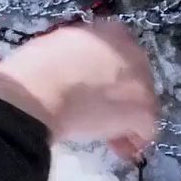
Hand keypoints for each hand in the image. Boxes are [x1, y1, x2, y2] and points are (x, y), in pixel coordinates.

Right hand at [0, 21, 157, 159]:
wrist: (34, 95)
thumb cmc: (33, 70)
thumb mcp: (59, 45)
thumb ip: (80, 52)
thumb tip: (82, 65)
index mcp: (109, 31)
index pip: (122, 51)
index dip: (111, 72)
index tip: (97, 86)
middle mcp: (131, 52)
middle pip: (138, 77)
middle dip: (123, 95)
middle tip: (102, 113)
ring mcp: (140, 81)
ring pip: (145, 103)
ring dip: (128, 119)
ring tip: (109, 136)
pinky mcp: (141, 111)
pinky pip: (147, 130)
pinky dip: (134, 141)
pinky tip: (118, 149)